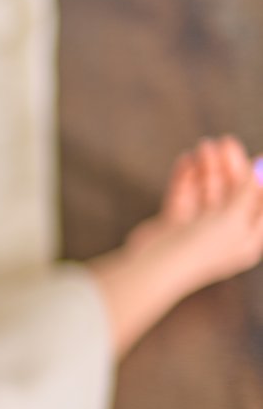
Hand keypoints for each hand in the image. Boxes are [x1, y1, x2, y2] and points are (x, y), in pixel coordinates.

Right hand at [124, 135, 262, 287]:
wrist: (156, 266)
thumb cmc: (201, 248)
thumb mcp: (235, 218)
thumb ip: (248, 192)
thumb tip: (259, 169)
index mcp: (247, 239)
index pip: (259, 204)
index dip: (258, 179)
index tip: (257, 155)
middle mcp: (225, 234)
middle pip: (232, 193)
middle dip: (229, 167)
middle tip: (225, 141)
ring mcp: (198, 228)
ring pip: (207, 191)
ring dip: (207, 168)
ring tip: (203, 146)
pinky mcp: (174, 223)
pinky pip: (184, 194)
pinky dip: (186, 177)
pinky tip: (186, 160)